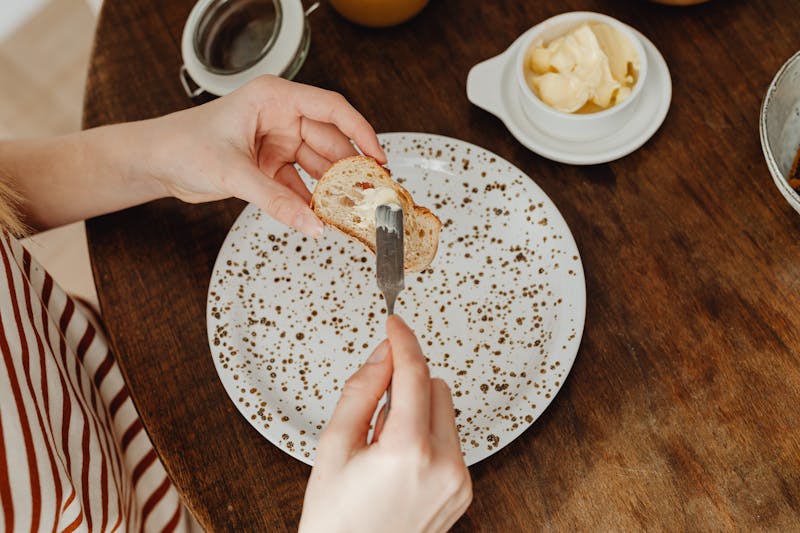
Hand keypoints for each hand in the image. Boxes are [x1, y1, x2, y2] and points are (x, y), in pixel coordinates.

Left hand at [149, 75, 384, 236]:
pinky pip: (299, 184)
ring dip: (332, 188)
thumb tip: (313, 225)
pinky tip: (323, 216)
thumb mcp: (233, 173)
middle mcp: (280, 117)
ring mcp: (276, 142)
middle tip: (370, 192)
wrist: (154, 163)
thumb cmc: (182, 145)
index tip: (378, 155)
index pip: (331, 108)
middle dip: (349, 168)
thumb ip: (277, 202)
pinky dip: (310, 201)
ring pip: (317, 165)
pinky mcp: (270, 166)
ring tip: (352, 208)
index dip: (360, 131)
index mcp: (274, 98)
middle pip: (329, 141)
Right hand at [299, 315, 471, 532]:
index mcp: (408, 450)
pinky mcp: (463, 490)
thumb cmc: (336, 520)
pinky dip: (426, 438)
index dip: (403, 341)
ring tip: (384, 450)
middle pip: (436, 387)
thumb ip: (360, 391)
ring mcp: (459, 480)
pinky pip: (450, 440)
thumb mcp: (333, 447)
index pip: (414, 373)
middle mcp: (444, 464)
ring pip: (446, 412)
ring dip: (417, 412)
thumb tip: (382, 354)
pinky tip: (399, 466)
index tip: (395, 323)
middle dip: (406, 386)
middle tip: (373, 416)